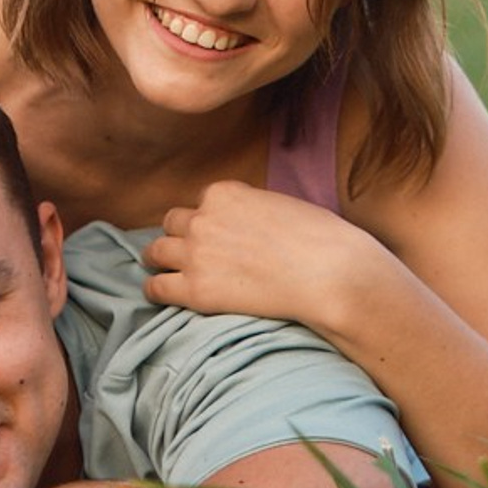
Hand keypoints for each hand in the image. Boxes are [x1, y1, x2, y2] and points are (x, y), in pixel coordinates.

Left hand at [141, 181, 383, 340]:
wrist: (331, 275)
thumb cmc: (322, 240)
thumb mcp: (282, 204)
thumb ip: (252, 208)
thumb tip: (248, 222)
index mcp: (224, 193)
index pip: (202, 203)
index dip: (209, 220)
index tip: (218, 235)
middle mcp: (203, 218)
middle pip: (173, 223)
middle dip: (181, 236)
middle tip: (192, 253)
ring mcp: (196, 253)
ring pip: (156, 251)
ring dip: (162, 260)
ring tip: (167, 271)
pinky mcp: (196, 290)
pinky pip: (156, 287)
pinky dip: (157, 289)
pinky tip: (163, 294)